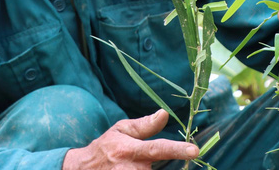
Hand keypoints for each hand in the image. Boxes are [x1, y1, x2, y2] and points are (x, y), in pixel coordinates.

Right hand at [62, 109, 198, 169]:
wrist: (83, 169)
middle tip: (144, 160)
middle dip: (165, 166)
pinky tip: (137, 167)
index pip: (158, 148)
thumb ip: (144, 125)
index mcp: (131, 150)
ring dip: (149, 169)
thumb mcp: (121, 130)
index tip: (194, 150)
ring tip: (132, 163)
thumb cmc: (106, 147)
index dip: (178, 149)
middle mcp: (132, 169)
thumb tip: (165, 113)